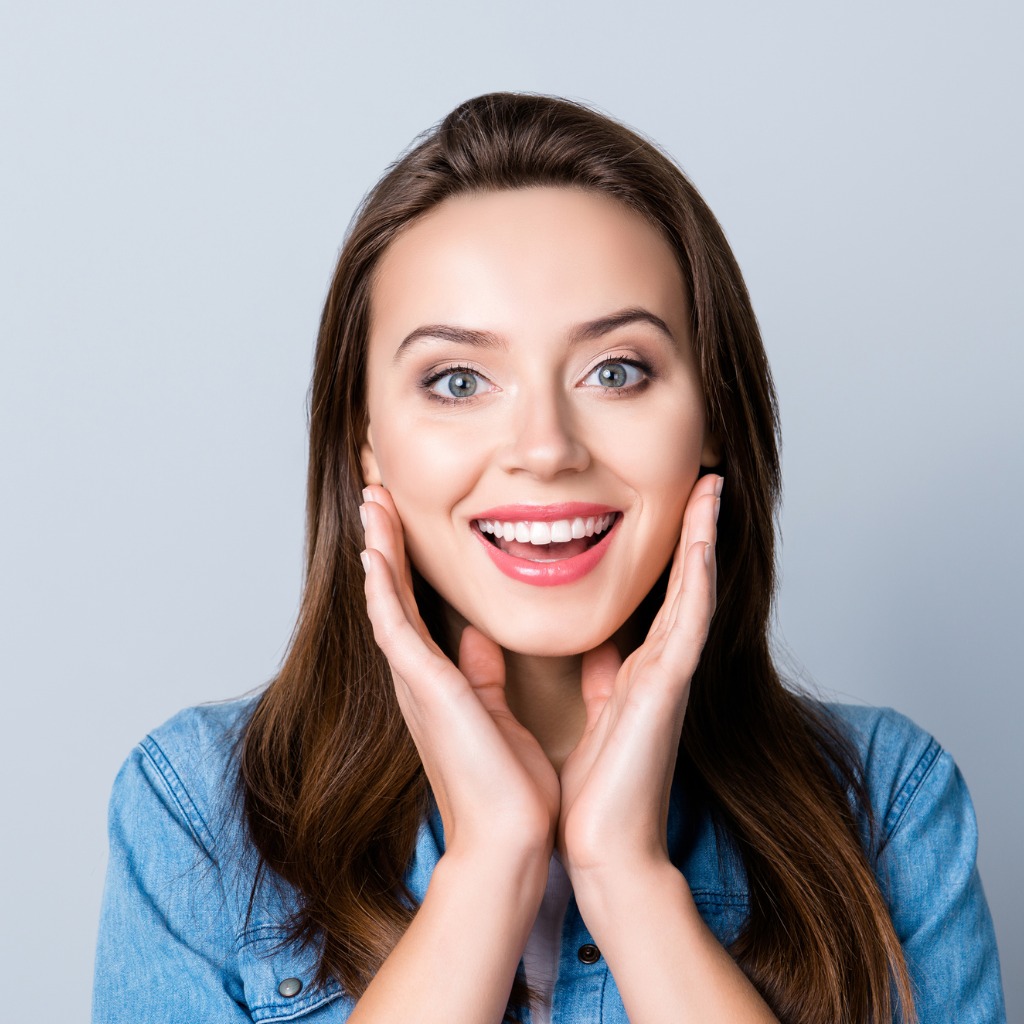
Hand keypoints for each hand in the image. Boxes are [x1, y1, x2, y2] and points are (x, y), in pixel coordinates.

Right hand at [360, 485, 559, 863]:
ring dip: (378, 548)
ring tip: (371, 502)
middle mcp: (417, 678)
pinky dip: (383, 584)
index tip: (404, 523)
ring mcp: (414, 682)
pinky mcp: (423, 686)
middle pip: (390, 595)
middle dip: (383, 544)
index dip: (406, 564)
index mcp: (438, 683)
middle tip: (375, 495)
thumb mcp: (498, 713)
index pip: (413, 609)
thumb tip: (480, 639)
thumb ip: (485, 674)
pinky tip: (375, 548)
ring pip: (386, 599)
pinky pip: (394, 622)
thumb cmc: (511, 787)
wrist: (511, 838)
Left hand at [557, 473, 721, 879]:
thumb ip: (600, 677)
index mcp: (640, 670)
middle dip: (695, 529)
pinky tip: (701, 535)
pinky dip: (696, 574)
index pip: (660, 595)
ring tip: (708, 485)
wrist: (603, 848)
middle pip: (685, 581)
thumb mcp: (594, 714)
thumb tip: (598, 646)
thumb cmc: (596, 791)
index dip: (670, 550)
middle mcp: (662, 664)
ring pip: (693, 588)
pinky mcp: (669, 686)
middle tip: (703, 477)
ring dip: (702, 536)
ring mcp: (671, 674)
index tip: (670, 506)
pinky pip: (688, 617)